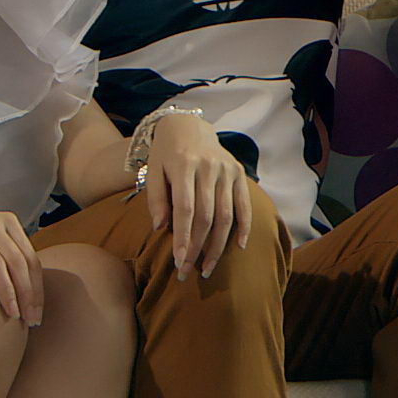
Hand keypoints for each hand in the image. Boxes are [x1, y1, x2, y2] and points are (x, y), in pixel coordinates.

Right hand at [0, 208, 41, 324]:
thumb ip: (7, 258)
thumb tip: (31, 296)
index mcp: (6, 221)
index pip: (30, 257)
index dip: (37, 287)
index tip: (37, 313)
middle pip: (17, 261)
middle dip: (27, 294)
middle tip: (29, 319)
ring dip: (7, 292)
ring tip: (12, 314)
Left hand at [145, 113, 253, 280]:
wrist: (188, 126)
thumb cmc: (166, 153)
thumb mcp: (154, 170)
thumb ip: (156, 199)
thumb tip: (161, 229)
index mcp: (184, 164)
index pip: (185, 208)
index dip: (182, 236)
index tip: (178, 261)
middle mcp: (209, 167)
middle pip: (205, 216)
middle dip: (197, 247)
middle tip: (188, 271)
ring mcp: (227, 170)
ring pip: (226, 215)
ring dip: (218, 245)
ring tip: (207, 267)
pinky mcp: (239, 173)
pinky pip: (244, 205)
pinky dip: (244, 227)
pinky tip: (238, 247)